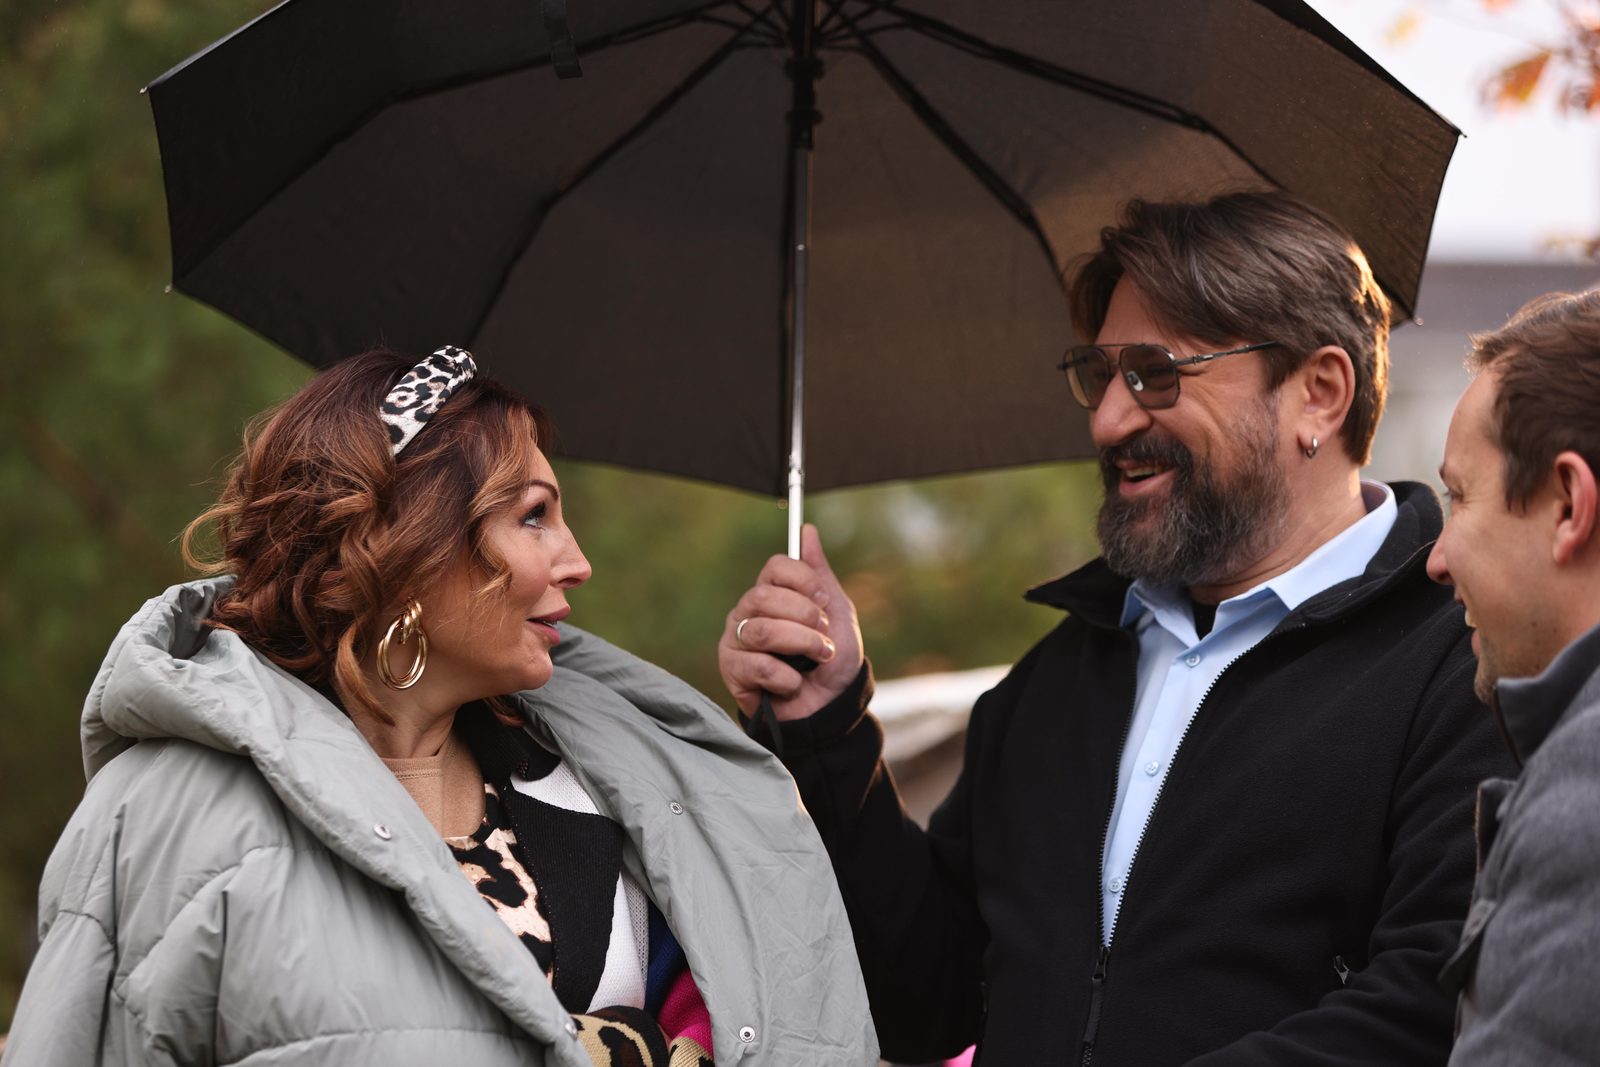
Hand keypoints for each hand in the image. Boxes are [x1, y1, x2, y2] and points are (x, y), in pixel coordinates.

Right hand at [719, 524, 863, 720]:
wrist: (830, 708)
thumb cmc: (833, 661)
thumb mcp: (837, 614)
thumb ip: (819, 574)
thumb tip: (807, 531)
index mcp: (772, 593)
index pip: (775, 567)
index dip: (803, 581)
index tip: (824, 601)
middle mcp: (748, 612)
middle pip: (764, 597)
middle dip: (804, 617)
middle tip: (824, 636)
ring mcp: (736, 641)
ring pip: (761, 631)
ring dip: (801, 645)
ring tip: (819, 658)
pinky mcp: (732, 671)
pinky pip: (758, 666)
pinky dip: (788, 678)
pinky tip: (795, 684)